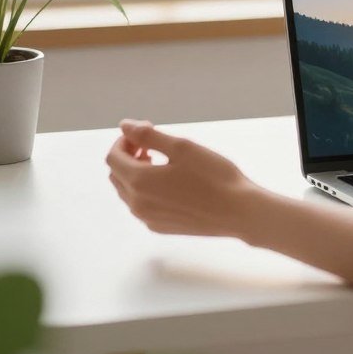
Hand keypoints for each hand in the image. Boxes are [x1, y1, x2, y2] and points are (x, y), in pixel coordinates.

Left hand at [106, 120, 260, 236]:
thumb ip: (149, 135)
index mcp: (139, 181)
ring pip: (128, 192)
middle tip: (152, 146)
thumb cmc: (215, 177)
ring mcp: (148, 219)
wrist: (239, 212)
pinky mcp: (161, 228)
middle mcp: (137, 204)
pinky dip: (146, 191)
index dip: (124, 141)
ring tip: (162, 163)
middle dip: (128, 157)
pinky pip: (142, 206)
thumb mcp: (182, 148)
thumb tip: (125, 125)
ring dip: (136, 174)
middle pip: (116, 175)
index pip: (113, 157)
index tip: (144, 132)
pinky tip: (171, 184)